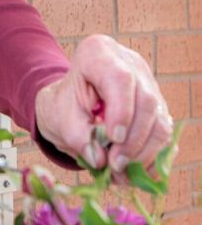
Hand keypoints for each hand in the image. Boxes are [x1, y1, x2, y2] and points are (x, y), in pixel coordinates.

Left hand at [34, 34, 173, 177]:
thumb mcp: (61, 118)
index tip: (113, 139)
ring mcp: (148, 82)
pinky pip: (163, 131)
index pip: (120, 78)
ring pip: (160, 118)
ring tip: (121, 171)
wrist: (72, 104)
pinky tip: (134, 168)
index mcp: (98, 53)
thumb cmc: (65, 105)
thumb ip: (77, 137)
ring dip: (144, 151)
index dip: (122, 111)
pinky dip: (151, 154)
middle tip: (116, 165)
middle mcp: (129, 63)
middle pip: (146, 101)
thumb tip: (99, 160)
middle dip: (134, 139)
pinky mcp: (158, 103)